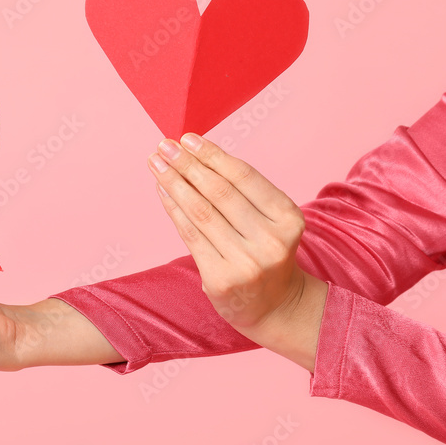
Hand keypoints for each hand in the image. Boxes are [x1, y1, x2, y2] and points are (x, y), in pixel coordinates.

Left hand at [147, 133, 326, 370]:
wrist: (276, 306)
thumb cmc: (266, 251)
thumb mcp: (271, 220)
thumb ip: (241, 192)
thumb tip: (195, 154)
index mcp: (289, 218)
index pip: (244, 177)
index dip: (213, 155)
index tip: (188, 138)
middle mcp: (271, 241)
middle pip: (219, 192)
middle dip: (187, 165)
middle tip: (164, 146)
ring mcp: (246, 263)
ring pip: (201, 212)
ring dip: (174, 183)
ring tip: (157, 164)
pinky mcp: (221, 280)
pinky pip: (190, 236)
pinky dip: (173, 210)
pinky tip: (163, 191)